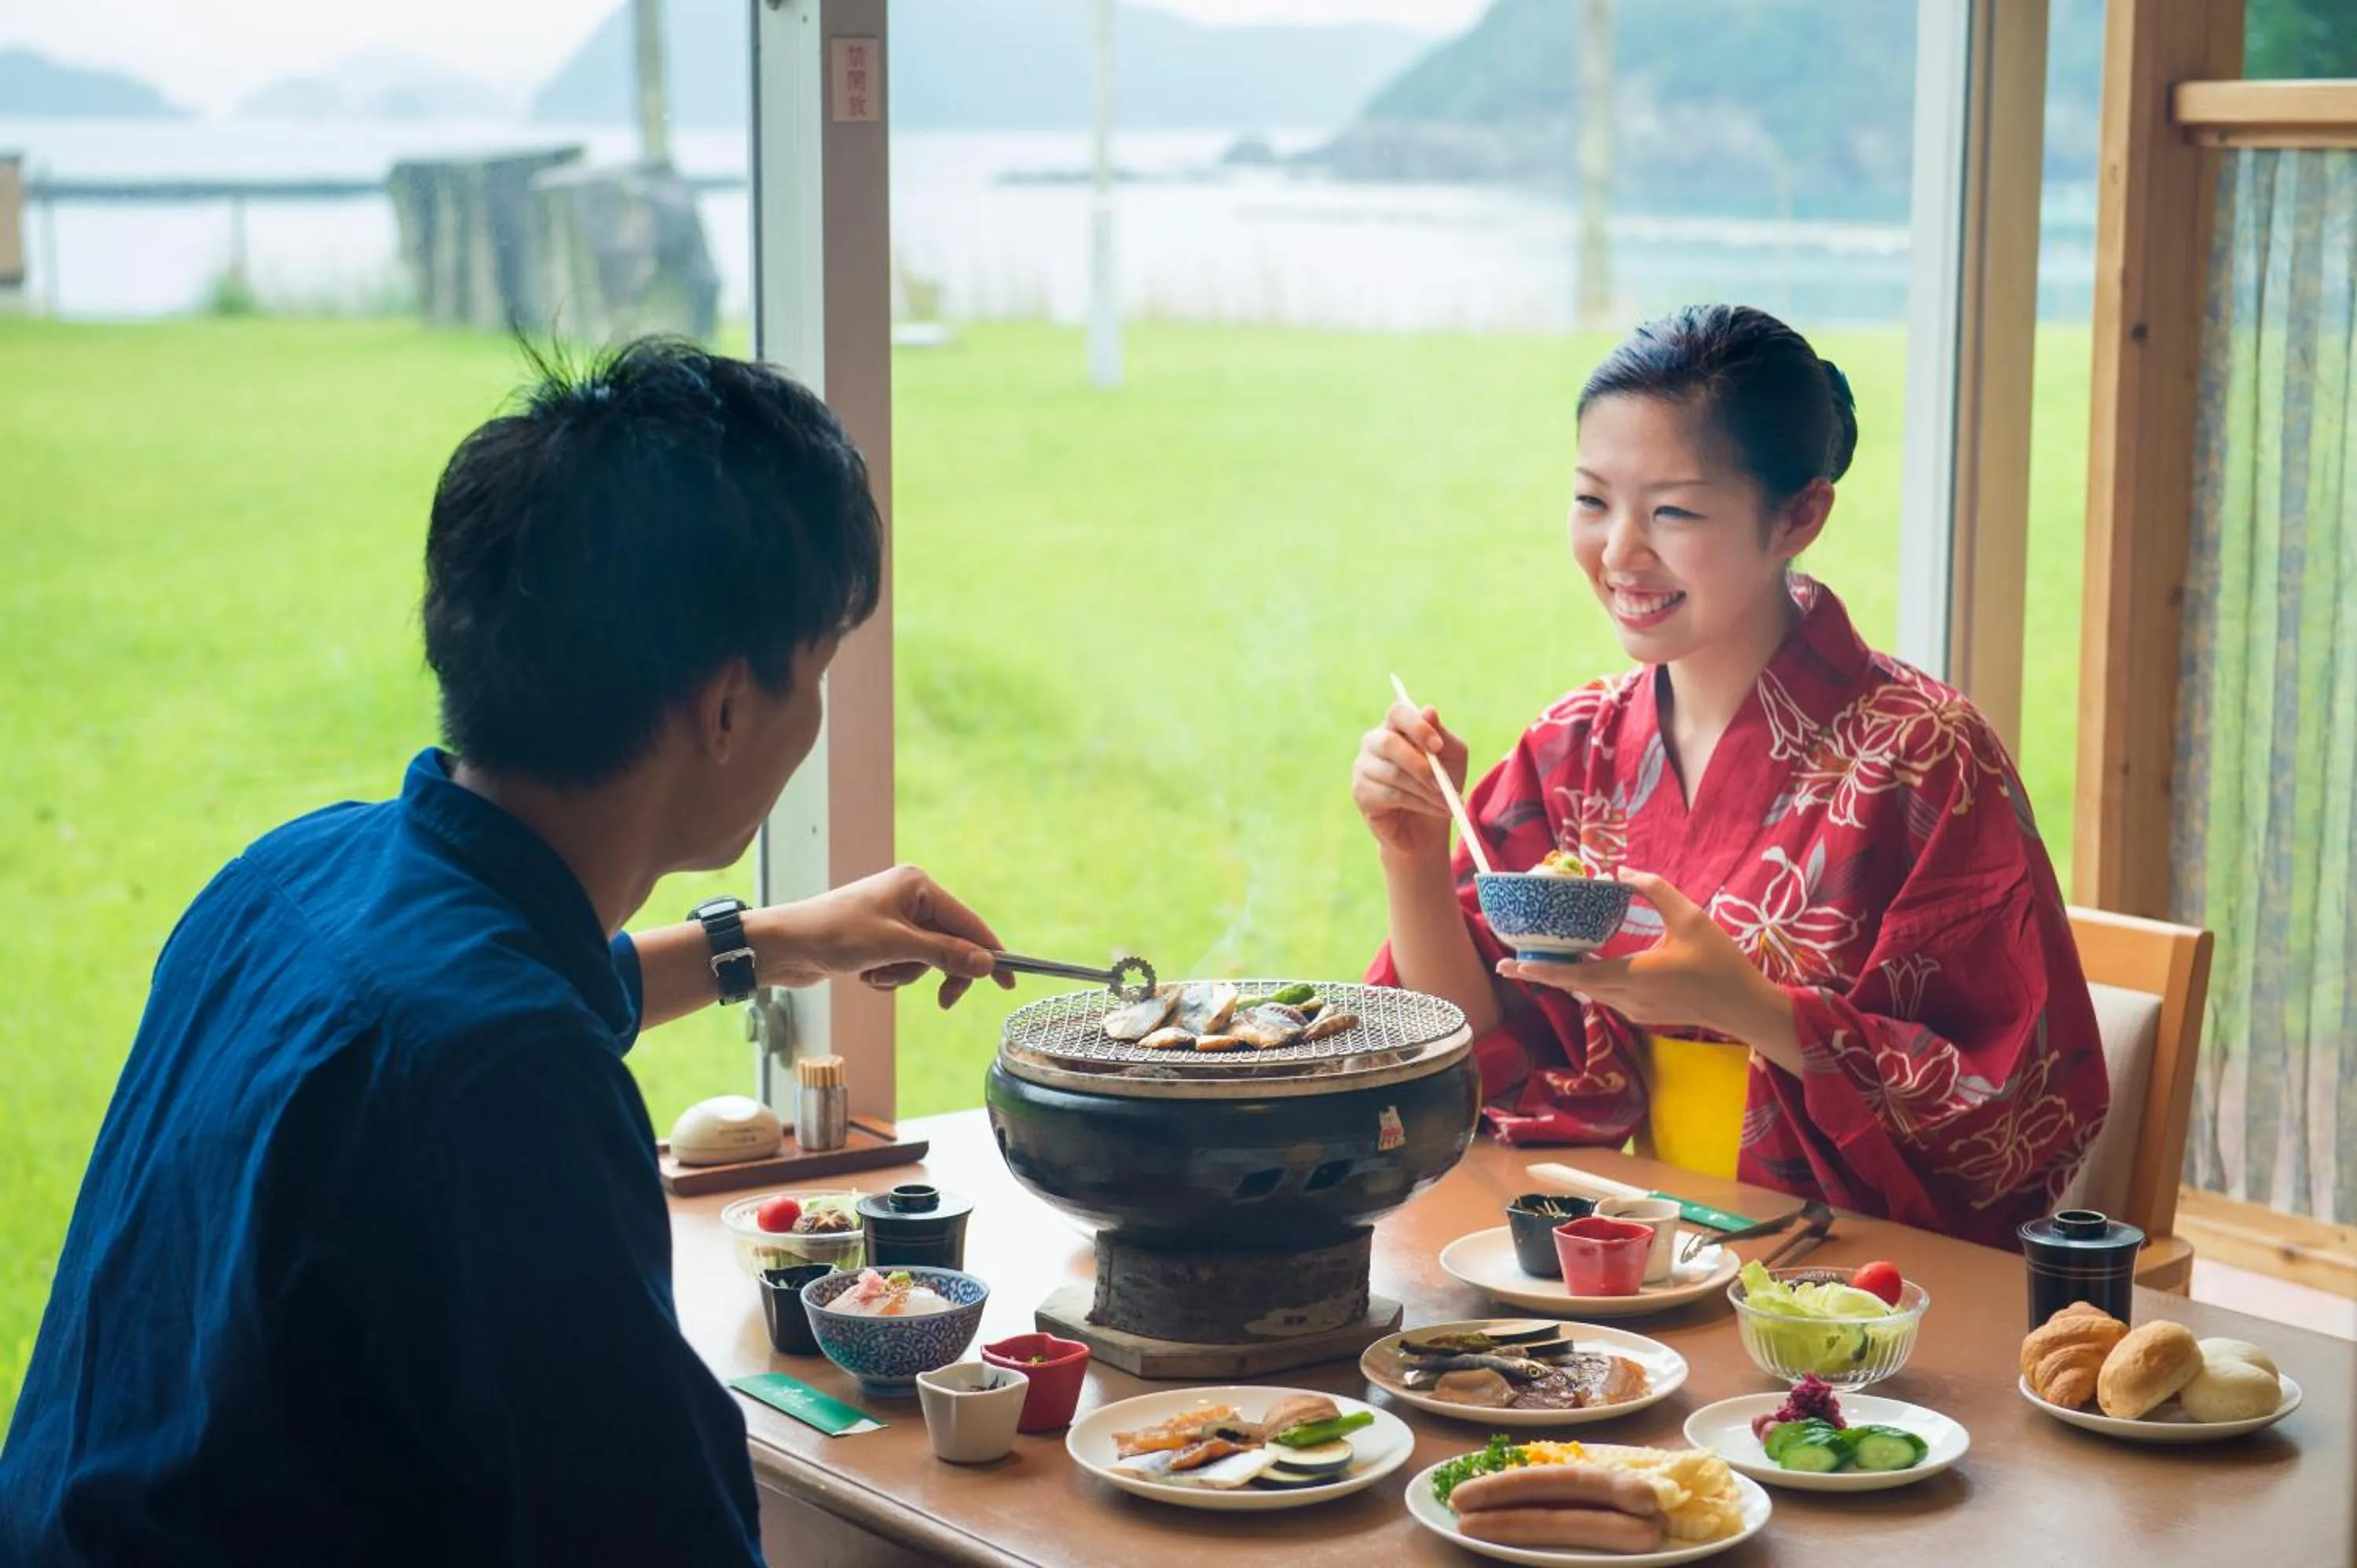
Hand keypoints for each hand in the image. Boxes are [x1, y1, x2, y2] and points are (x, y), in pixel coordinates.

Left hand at [756, 865, 1017, 1009]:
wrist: (783, 947)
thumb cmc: (835, 934)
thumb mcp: (895, 947)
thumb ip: (944, 954)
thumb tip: (987, 963)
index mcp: (917, 884)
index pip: (968, 922)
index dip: (989, 953)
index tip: (1009, 982)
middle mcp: (909, 897)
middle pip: (949, 943)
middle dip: (936, 971)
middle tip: (944, 1001)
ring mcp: (894, 919)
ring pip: (925, 960)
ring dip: (904, 976)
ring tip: (875, 974)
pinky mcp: (878, 940)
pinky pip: (902, 966)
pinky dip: (888, 977)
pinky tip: (864, 974)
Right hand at [1351, 700, 1470, 862]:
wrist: (1428, 827)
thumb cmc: (1440, 785)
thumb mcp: (1452, 758)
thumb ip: (1443, 736)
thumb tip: (1429, 710)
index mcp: (1395, 727)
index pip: (1398, 712)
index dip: (1417, 727)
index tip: (1437, 746)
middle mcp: (1373, 742)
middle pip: (1389, 742)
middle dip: (1420, 764)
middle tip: (1441, 783)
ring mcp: (1363, 767)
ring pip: (1393, 773)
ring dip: (1425, 790)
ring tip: (1446, 801)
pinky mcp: (1360, 792)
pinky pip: (1389, 795)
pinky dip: (1418, 803)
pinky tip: (1433, 809)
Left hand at [1495, 870, 1796, 1053]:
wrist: (1745, 1008)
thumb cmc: (1720, 963)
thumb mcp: (1690, 917)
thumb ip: (1655, 890)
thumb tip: (1623, 870)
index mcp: (1633, 977)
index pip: (1574, 975)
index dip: (1539, 969)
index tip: (1510, 963)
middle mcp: (1626, 999)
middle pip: (1573, 985)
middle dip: (1542, 970)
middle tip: (1512, 957)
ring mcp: (1634, 1011)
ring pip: (1588, 991)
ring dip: (1565, 974)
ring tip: (1542, 955)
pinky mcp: (1642, 1014)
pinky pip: (1605, 996)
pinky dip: (1588, 980)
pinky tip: (1583, 963)